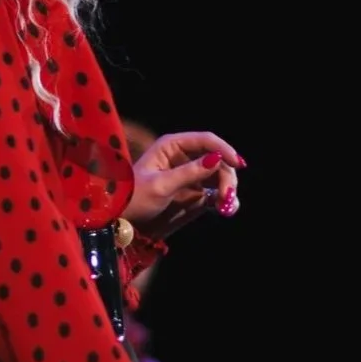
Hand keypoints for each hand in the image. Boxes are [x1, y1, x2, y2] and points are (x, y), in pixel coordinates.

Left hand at [126, 131, 243, 236]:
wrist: (123, 221)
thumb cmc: (134, 198)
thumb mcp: (160, 185)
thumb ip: (189, 172)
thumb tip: (216, 159)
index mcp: (172, 146)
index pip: (206, 140)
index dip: (224, 150)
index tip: (238, 164)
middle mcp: (184, 157)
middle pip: (218, 159)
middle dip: (226, 176)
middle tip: (227, 196)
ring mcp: (191, 175)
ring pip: (221, 176)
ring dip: (228, 189)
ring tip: (226, 207)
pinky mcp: (195, 194)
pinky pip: (216, 193)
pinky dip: (224, 201)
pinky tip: (226, 209)